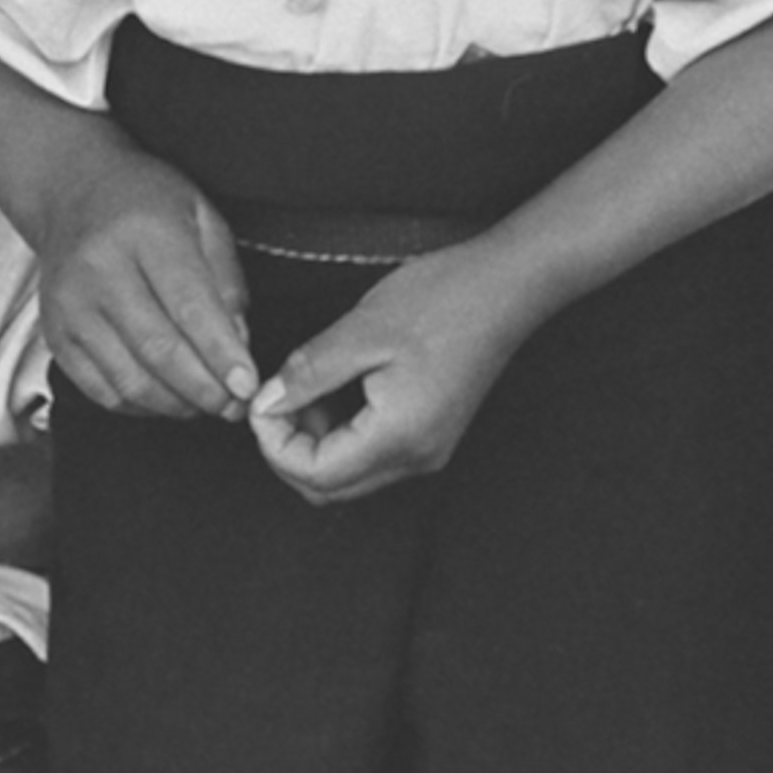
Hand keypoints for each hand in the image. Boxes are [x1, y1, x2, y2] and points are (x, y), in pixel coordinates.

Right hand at [28, 139, 256, 419]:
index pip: (190, 307)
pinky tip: (166, 400)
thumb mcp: (202, 217)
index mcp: (144, 235)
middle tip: (234, 407)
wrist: (74, 192)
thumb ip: (226, 279)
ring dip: (174, 404)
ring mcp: (70, 307)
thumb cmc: (147, 201)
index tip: (248, 385)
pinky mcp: (55, 334)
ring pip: (128, 379)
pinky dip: (138, 406)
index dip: (221, 354)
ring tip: (206, 406)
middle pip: (158, 350)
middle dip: (204, 389)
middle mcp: (99, 272)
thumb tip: (238, 344)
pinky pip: (99, 388)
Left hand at [249, 242, 548, 506]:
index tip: (262, 402)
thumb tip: (267, 403)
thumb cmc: (445, 299)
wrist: (509, 284)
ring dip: (314, 442)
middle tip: (277, 400)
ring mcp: (427, 448)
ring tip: (307, 387)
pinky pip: (372, 454)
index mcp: (399, 435)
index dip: (274, 444)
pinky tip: (337, 388)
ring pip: (348, 474)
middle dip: (288, 451)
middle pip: (328, 488)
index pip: (314, 474)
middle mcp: (416, 455)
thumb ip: (308, 373)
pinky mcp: (431, 433)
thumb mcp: (362, 329)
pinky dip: (341, 432)